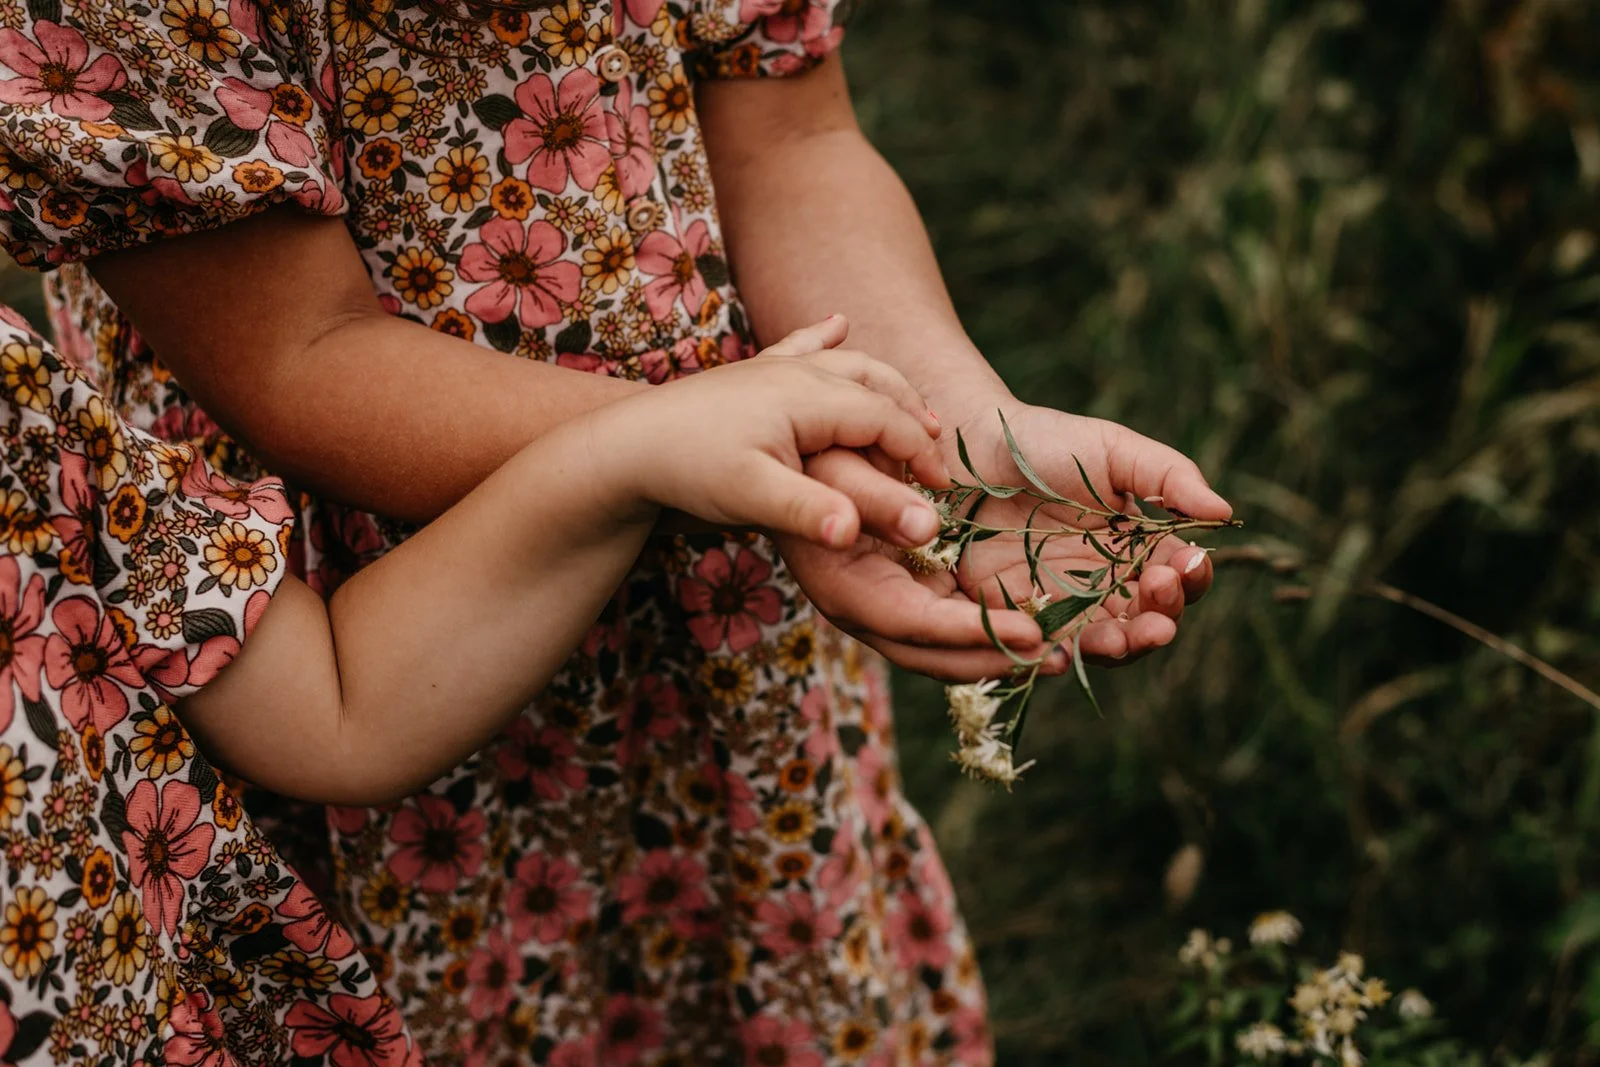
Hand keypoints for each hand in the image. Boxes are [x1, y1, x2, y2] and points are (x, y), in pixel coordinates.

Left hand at [623, 318, 956, 548]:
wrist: (625, 446)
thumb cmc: (690, 471)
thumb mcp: (753, 499)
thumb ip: (811, 515)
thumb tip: (856, 534)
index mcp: (809, 397)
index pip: (886, 420)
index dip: (921, 454)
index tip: (943, 489)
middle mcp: (798, 372)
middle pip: (877, 384)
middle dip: (913, 416)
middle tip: (936, 455)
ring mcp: (773, 368)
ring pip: (848, 364)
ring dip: (885, 383)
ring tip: (911, 408)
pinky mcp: (750, 374)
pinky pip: (799, 345)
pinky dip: (824, 335)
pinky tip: (837, 323)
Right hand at [776, 446, 1057, 681]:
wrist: (797, 456)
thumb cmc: (816, 453)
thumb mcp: (840, 465)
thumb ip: (877, 496)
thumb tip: (923, 529)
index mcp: (841, 584)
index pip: (911, 621)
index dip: (970, 632)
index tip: (1029, 631)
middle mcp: (861, 608)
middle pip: (930, 653)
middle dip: (994, 660)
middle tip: (1057, 659)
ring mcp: (884, 605)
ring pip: (943, 650)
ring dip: (999, 656)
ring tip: (1060, 656)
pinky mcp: (905, 594)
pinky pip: (949, 626)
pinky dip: (990, 633)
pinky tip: (1035, 628)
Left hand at [948, 395, 1232, 665]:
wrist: (971, 445)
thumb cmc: (1047, 442)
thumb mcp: (1115, 450)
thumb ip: (1169, 477)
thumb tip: (1224, 512)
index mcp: (1135, 549)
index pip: (1176, 579)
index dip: (1187, 579)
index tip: (1184, 564)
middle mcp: (1104, 584)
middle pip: (1144, 622)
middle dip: (1157, 619)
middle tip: (1158, 601)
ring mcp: (1060, 604)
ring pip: (1100, 644)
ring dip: (1118, 646)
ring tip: (1121, 636)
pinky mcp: (1013, 614)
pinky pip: (1039, 647)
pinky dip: (1053, 656)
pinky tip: (1060, 651)